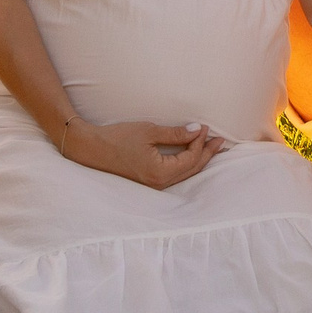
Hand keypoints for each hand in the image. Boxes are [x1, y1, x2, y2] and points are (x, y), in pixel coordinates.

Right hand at [58, 119, 229, 187]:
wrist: (91, 148)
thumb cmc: (118, 138)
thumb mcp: (149, 131)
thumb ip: (175, 133)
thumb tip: (197, 130)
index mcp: (160, 172)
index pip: (191, 158)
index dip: (201, 142)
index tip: (206, 127)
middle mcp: (159, 183)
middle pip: (192, 169)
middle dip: (207, 154)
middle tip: (221, 140)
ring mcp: (154, 185)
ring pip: (185, 174)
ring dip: (199, 160)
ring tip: (212, 148)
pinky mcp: (149, 182)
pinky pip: (175, 175)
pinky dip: (187, 164)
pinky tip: (192, 155)